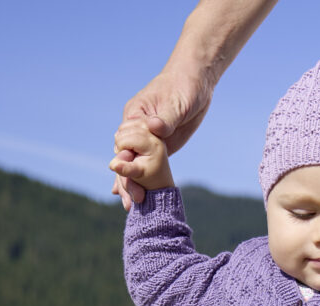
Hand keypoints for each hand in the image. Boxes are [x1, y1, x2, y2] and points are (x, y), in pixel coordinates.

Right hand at [111, 67, 213, 208]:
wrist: (196, 84)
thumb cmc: (183, 87)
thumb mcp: (175, 103)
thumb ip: (165, 118)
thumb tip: (155, 128)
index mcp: (135, 116)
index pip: (124, 141)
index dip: (124, 159)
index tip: (124, 174)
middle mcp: (136, 129)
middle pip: (125, 157)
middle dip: (126, 179)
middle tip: (132, 201)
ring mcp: (146, 140)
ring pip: (134, 164)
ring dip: (131, 184)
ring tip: (130, 207)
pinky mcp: (158, 147)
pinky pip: (145, 165)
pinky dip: (139, 179)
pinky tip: (134, 197)